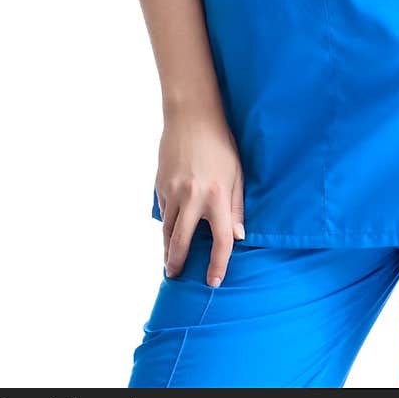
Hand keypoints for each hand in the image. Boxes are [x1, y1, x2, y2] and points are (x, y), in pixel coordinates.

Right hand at [156, 106, 245, 288]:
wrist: (191, 117)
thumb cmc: (221, 144)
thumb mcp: (237, 173)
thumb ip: (237, 206)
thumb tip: (238, 236)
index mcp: (218, 195)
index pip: (221, 240)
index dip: (218, 264)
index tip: (213, 281)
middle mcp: (194, 197)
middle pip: (182, 242)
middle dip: (178, 263)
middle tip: (176, 276)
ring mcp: (173, 192)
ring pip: (167, 230)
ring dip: (166, 249)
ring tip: (168, 262)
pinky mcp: (160, 185)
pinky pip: (164, 212)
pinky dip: (167, 223)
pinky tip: (169, 229)